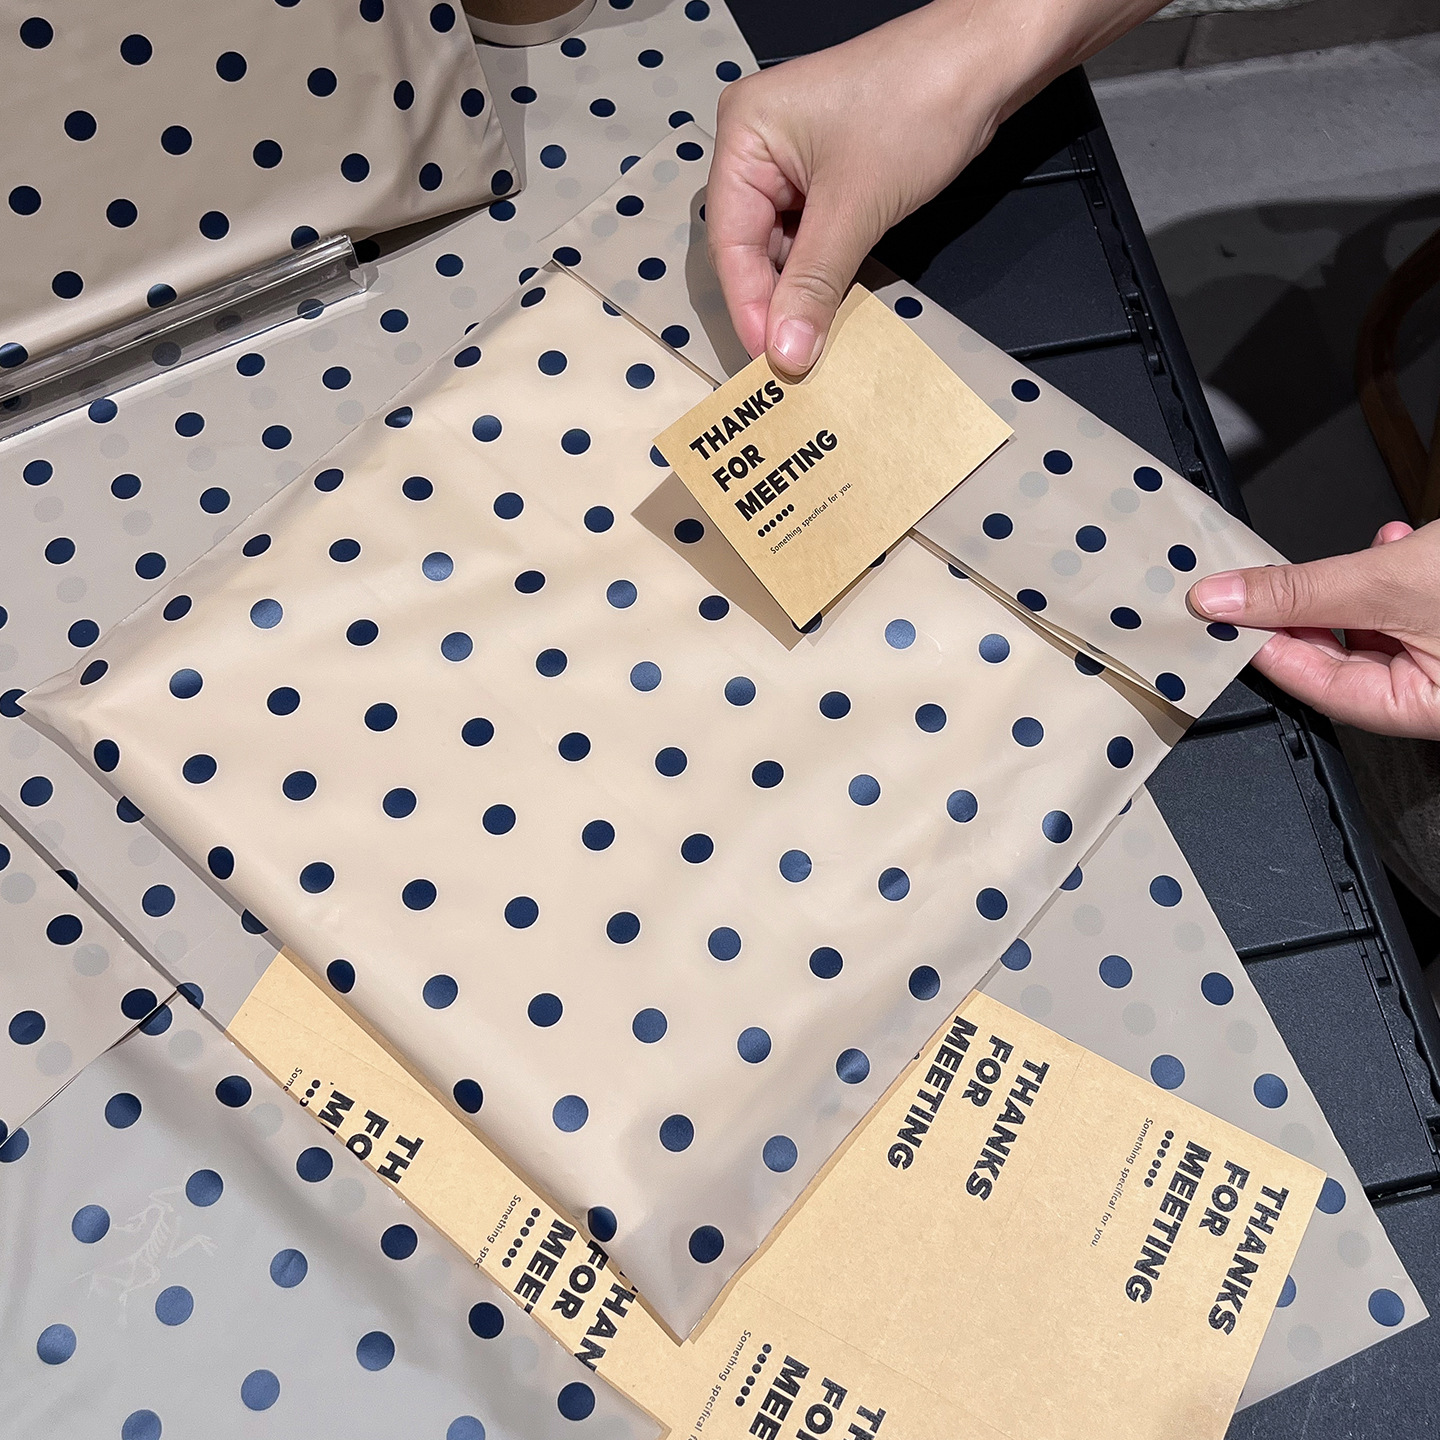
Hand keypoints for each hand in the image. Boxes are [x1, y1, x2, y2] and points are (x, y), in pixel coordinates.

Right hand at [707, 0, 1166, 377]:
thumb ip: (814, 285)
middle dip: (773, 302)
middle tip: (789, 363)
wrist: (988, 60)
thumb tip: (785, 354)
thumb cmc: (918, 106)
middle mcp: (756, 143)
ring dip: (799, 293)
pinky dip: (822, 272)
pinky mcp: (826, 171)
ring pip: (782, 246)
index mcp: (744, 133)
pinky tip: (830, 308)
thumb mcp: (856, 207)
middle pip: (750, 245)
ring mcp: (791, 158)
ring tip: (810, 345)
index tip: (767, 361)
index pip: (730, 239)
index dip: (748, 305)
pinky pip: (810, 235)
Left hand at [1188, 520, 1439, 738]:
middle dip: (1302, 613)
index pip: (1321, 688)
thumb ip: (1305, 591)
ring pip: (1371, 628)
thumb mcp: (1389, 581)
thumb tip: (1228, 599)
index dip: (1268, 650)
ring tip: (1331, 558)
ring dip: (1346, 585)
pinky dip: (1385, 574)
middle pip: (1342, 661)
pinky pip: (1402, 606)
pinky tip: (1386, 543)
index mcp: (1427, 710)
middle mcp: (1436, 692)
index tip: (1226, 619)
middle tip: (1252, 587)